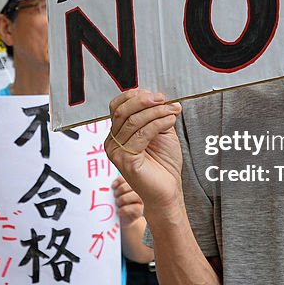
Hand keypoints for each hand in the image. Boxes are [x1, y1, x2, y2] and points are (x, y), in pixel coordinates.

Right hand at [106, 89, 183, 212]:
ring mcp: (116, 152)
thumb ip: (155, 114)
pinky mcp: (125, 161)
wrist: (168, 190)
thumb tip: (157, 96)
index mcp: (116, 133)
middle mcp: (111, 142)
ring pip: (133, 121)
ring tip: (172, 111)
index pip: (116, 107)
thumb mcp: (160, 131)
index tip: (155, 94)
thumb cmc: (163, 163)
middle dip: (144, 101)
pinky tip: (170, 121)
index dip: (134, 96)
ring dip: (156, 112)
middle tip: (163, 99)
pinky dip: (158, 124)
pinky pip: (141, 135)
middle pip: (122, 111)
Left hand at [113, 176, 143, 226]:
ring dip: (121, 200)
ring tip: (117, 204)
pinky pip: (132, 208)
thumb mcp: (116, 195)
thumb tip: (106, 185)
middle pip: (129, 186)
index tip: (113, 186)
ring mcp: (140, 200)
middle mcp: (138, 191)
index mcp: (132, 184)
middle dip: (119, 190)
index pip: (126, 178)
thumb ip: (114, 188)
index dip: (119, 181)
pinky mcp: (140, 210)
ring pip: (132, 195)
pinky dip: (123, 210)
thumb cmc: (119, 205)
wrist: (124, 219)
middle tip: (115, 196)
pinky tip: (119, 212)